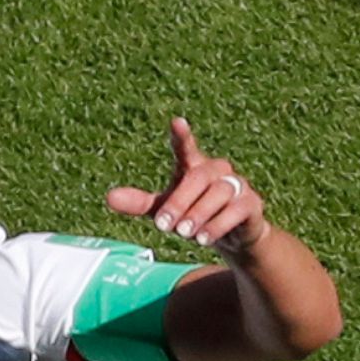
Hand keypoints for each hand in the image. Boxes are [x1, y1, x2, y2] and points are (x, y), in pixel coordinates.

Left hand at [106, 117, 268, 252]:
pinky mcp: (251, 204)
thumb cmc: (192, 214)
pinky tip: (203, 238)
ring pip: (219, 192)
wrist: (230, 237)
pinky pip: (237, 209)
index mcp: (194, 167)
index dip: (182, 136)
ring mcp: (237, 185)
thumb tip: (108, 197)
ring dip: (199, 214)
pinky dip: (218, 225)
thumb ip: (139, 203)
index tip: (176, 121)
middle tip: (163, 226)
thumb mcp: (162, 210)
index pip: (186, 148)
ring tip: (183, 234)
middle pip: (199, 176)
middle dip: (180, 201)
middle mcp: (216, 171)